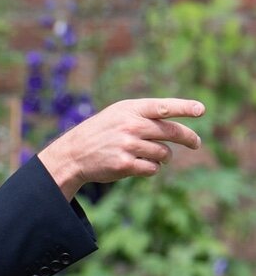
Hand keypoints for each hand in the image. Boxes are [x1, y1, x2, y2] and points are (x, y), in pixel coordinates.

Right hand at [37, 98, 204, 199]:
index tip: (200, 109)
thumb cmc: (101, 131)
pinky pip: (153, 168)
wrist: (75, 152)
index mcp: (129, 109)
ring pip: (164, 153)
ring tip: (150, 155)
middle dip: (188, 138)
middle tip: (196, 143)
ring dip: (163, 156)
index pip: (162, 106)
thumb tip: (179, 128)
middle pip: (171, 132)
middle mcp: (130, 125)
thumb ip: (145, 115)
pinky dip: (151, 168)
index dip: (183, 107)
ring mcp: (128, 145)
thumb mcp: (118, 114)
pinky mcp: (125, 164)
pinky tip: (139, 165)